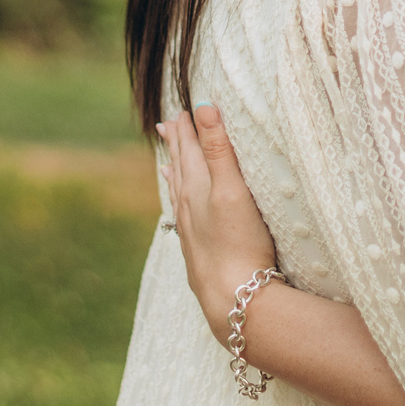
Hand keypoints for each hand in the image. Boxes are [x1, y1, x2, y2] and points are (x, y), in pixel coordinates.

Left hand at [159, 105, 281, 345]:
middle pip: (180, 166)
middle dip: (176, 144)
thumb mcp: (231, 189)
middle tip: (167, 124)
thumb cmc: (237, 243)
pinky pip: (183, 215)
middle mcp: (188, 205)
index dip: (187, 128)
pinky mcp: (199, 249)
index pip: (189, 148)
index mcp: (196, 186)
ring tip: (167, 159)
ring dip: (175, 172)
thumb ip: (218, 149)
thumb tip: (203, 108)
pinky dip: (180, 203)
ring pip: (178, 192)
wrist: (232, 296)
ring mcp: (192, 229)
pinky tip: (181, 207)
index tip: (182, 110)